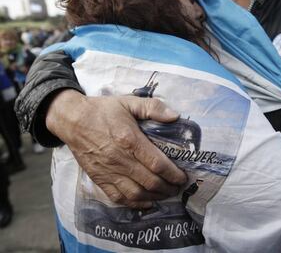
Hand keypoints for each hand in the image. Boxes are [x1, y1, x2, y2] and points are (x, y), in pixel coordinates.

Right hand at [46, 89, 186, 207]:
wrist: (72, 120)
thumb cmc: (103, 110)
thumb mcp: (129, 102)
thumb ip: (153, 107)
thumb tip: (175, 116)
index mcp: (129, 140)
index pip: (157, 164)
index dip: (173, 174)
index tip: (183, 177)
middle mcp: (120, 159)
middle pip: (150, 182)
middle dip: (168, 187)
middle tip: (179, 187)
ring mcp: (108, 172)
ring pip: (136, 193)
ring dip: (155, 197)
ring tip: (166, 194)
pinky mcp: (99, 179)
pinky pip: (118, 198)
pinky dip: (135, 203)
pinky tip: (146, 202)